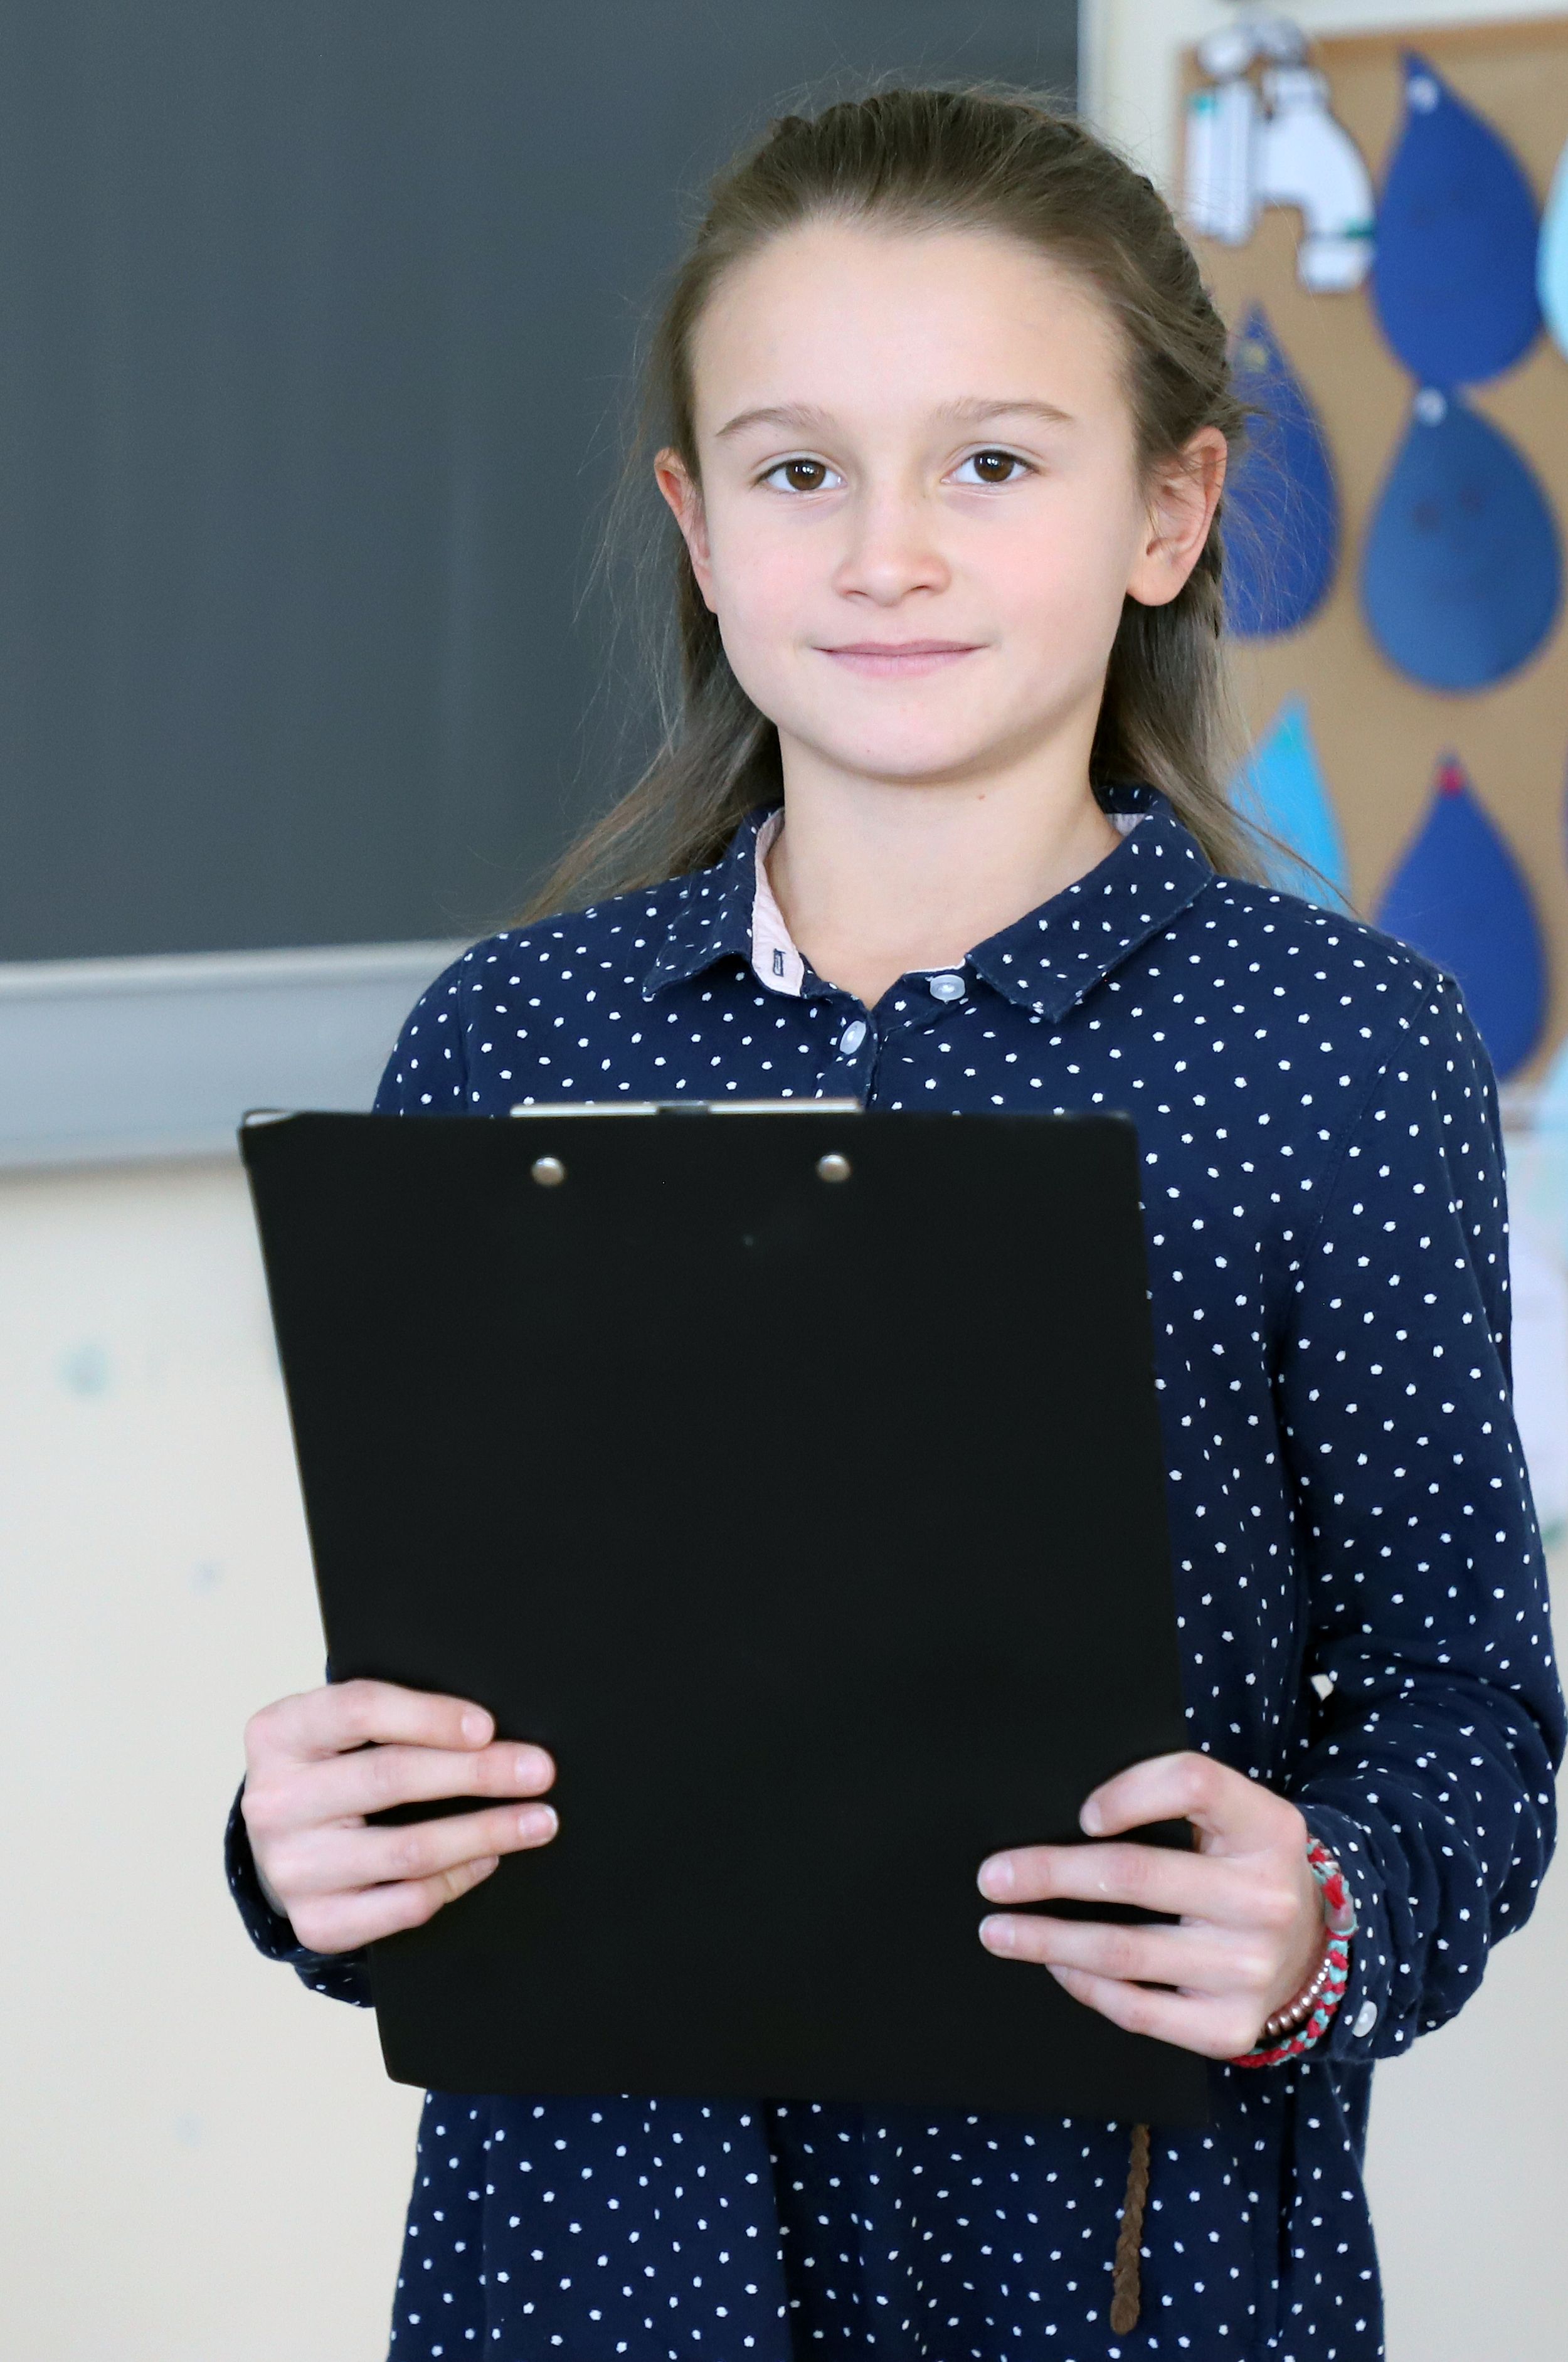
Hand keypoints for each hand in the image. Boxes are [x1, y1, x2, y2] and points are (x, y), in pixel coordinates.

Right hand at [241, 1679, 557, 1953]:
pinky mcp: (317, 1922)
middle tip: (539, 1772)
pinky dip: (458, 1878)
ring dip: (486, 1833)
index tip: (487, 1727)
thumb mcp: (340, 1730)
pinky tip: (488, 1859)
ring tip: (538, 1821)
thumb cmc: (332, 1769)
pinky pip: (407, 1903)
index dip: (428, 1716)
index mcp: (279, 1734)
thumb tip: (490, 1731)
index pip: (357, 1711)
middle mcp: (274, 1802)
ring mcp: (292, 1868)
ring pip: (408, 1849)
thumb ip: (395, 1719)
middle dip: (478, 1773)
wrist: (281, 1844)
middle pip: (391, 1778)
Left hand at [975, 1750, 1324, 2058]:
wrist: (1307, 1946)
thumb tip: (1074, 1818)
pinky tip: (1057, 1966)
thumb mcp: (1233, 1816)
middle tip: (993, 1878)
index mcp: (1268, 1827)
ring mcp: (1250, 1969)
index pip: (1194, 1784)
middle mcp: (1265, 1899)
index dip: (1131, 1793)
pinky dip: (1086, 1986)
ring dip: (1048, 1940)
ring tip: (999, 1931)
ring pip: (1125, 1951)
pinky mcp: (1230, 2026)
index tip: (1081, 1814)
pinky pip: (1138, 2009)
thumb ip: (1174, 1799)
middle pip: (1136, 1875)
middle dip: (1051, 1875)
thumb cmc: (1242, 1866)